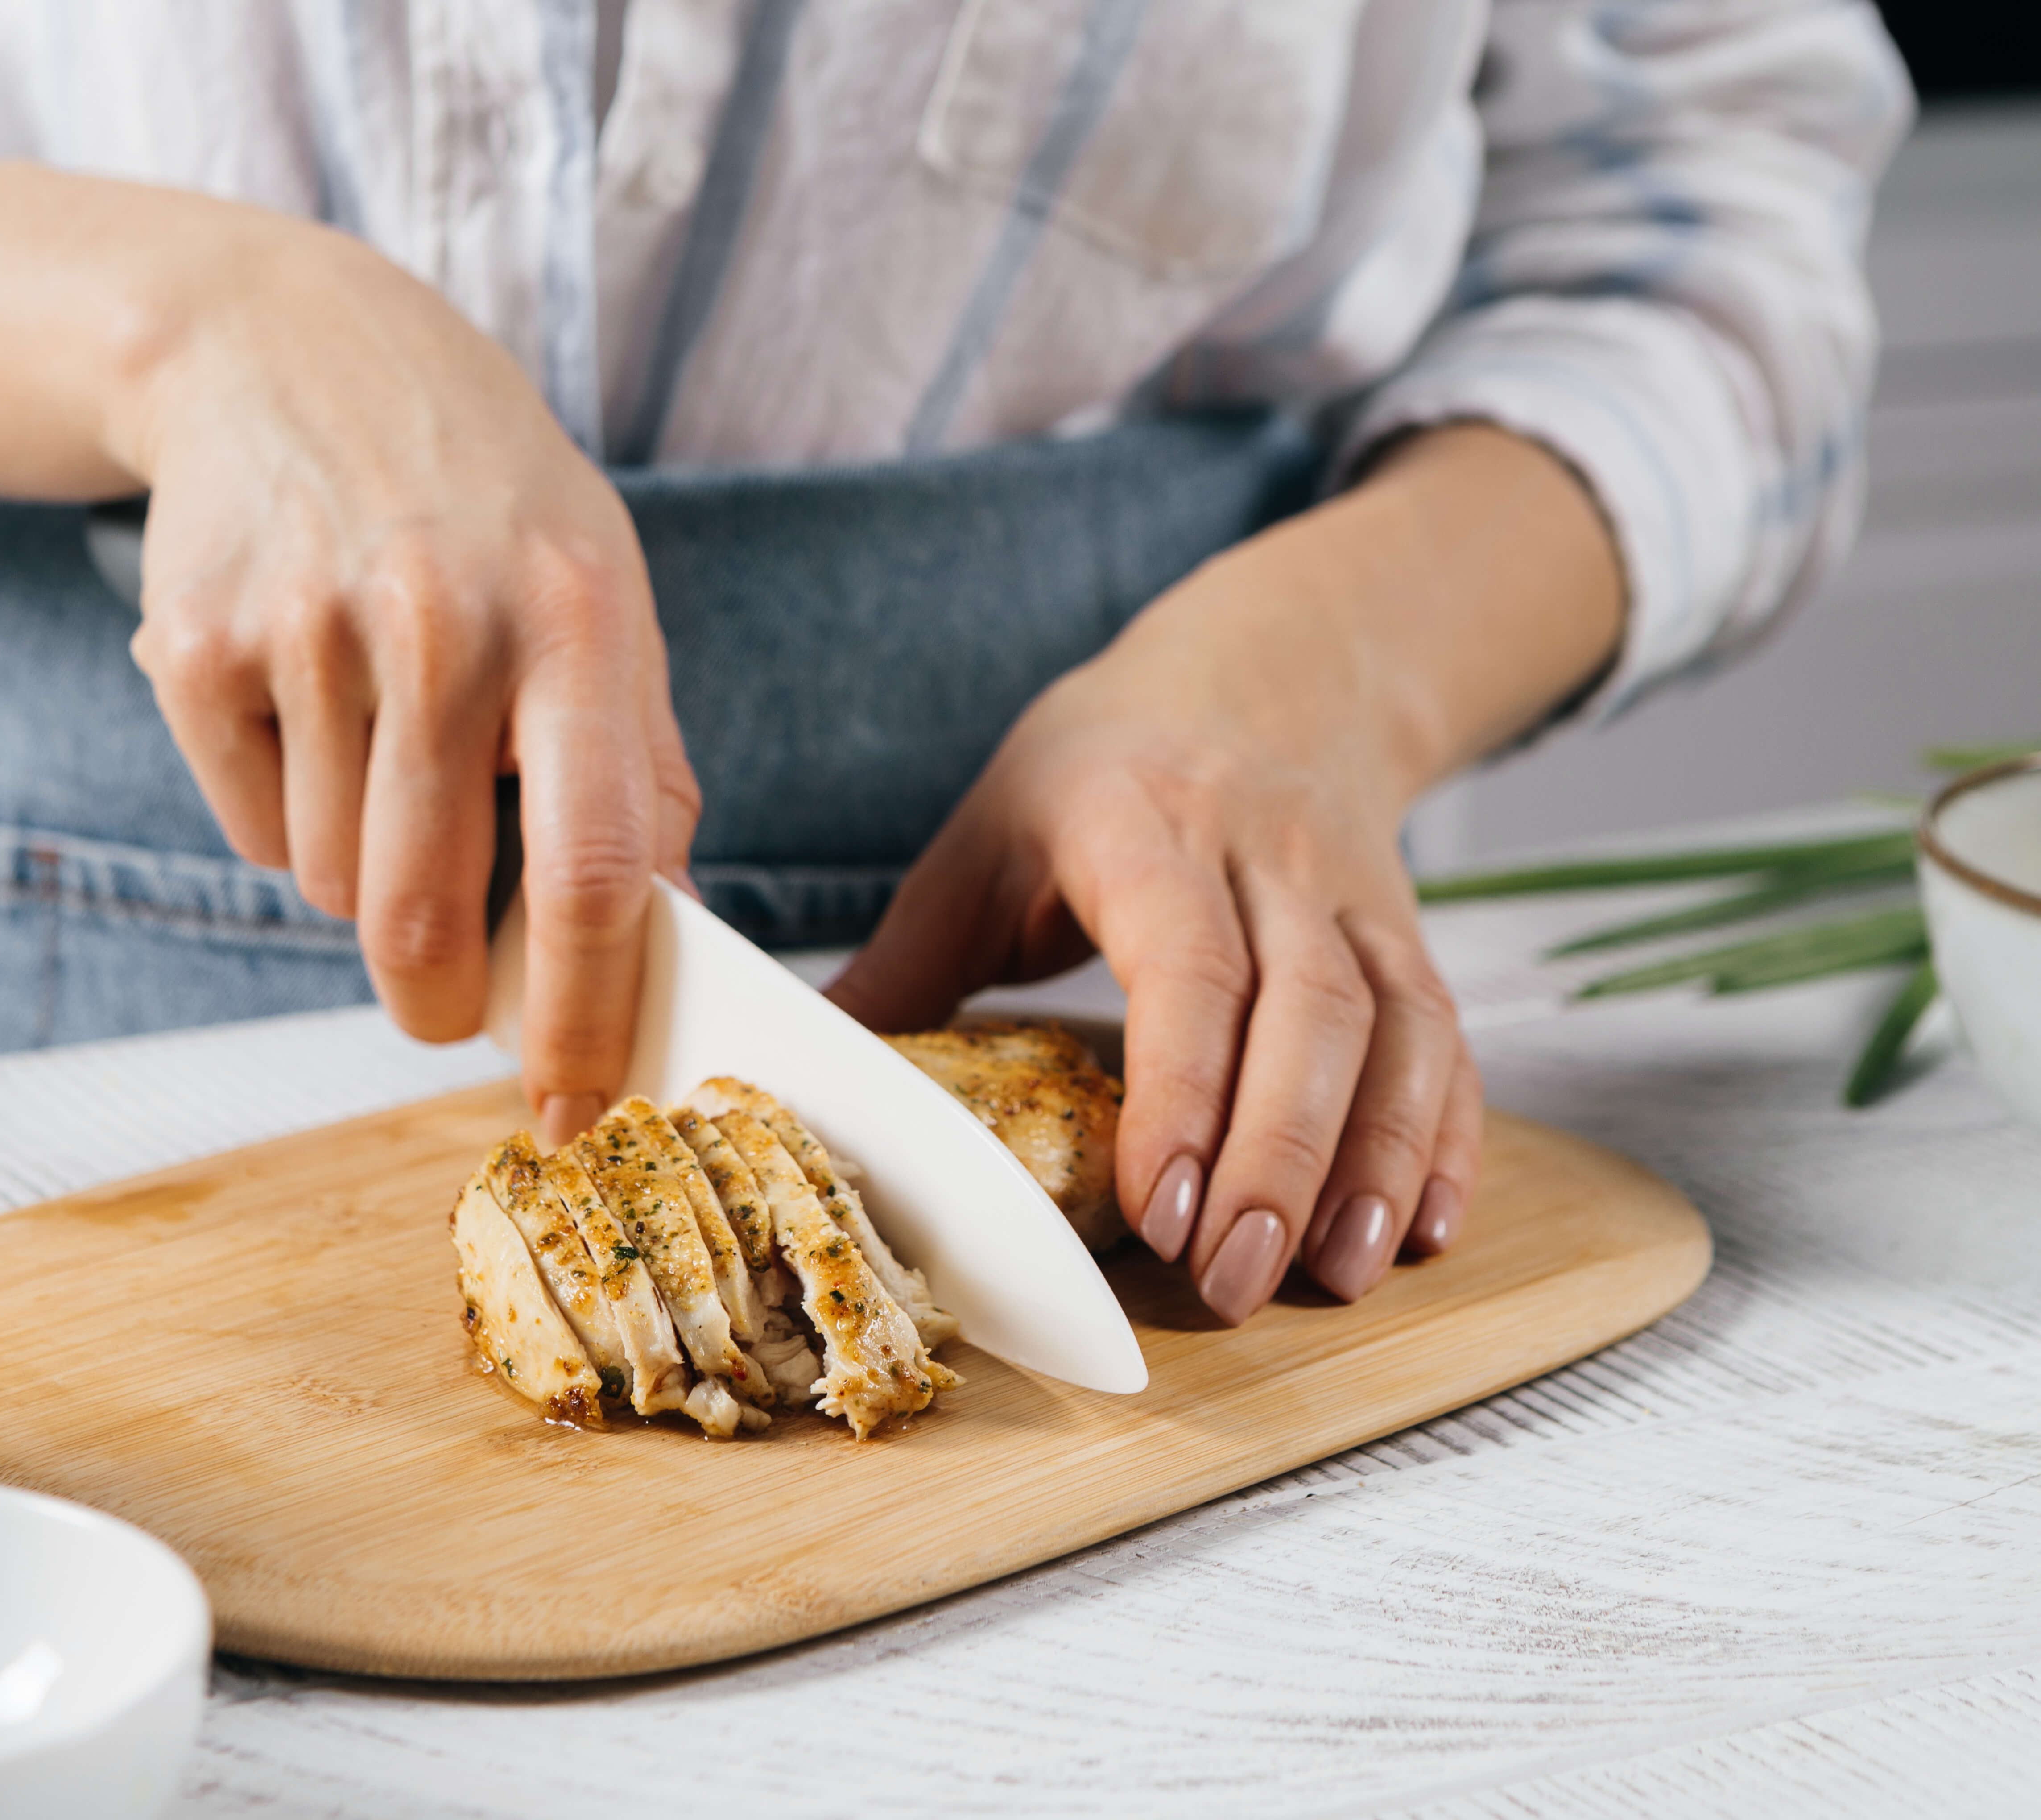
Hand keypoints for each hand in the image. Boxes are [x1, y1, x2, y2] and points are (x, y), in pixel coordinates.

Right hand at [0, 117, 695, 1143]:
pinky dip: (287, 814)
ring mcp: (307, 628)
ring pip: (332, 889)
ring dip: (364, 877)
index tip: (578, 1112)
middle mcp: (440, 621)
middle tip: (448, 999)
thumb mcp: (601, 590)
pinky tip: (307, 705)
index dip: (586, 1016)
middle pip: (422, 918)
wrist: (290, 349)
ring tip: (382, 752)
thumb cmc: (479, 501)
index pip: (594, 868)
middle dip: (438, 1002)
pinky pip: (254, 832)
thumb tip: (661, 940)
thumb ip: (640, 766)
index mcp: (574, 620)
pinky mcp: (196, 646)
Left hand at [828, 425, 1622, 1322]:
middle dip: (1277, 1160)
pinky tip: (1422, 1227)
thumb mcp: (989, 832)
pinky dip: (1440, 1138)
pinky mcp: (1407, 933)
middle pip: (1306, 1014)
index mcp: (1145, 824)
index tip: (1158, 1209)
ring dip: (1370, 1164)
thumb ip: (909, 958)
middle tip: (1233, 1279)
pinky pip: (1443, 1038)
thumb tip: (801, 1072)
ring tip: (1330, 1275)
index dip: (1182, 1091)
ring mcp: (1354, 895)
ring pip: (1392, 1033)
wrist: (1266, 667)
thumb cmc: (1100, 764)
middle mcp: (1268, 856)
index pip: (1186, 966)